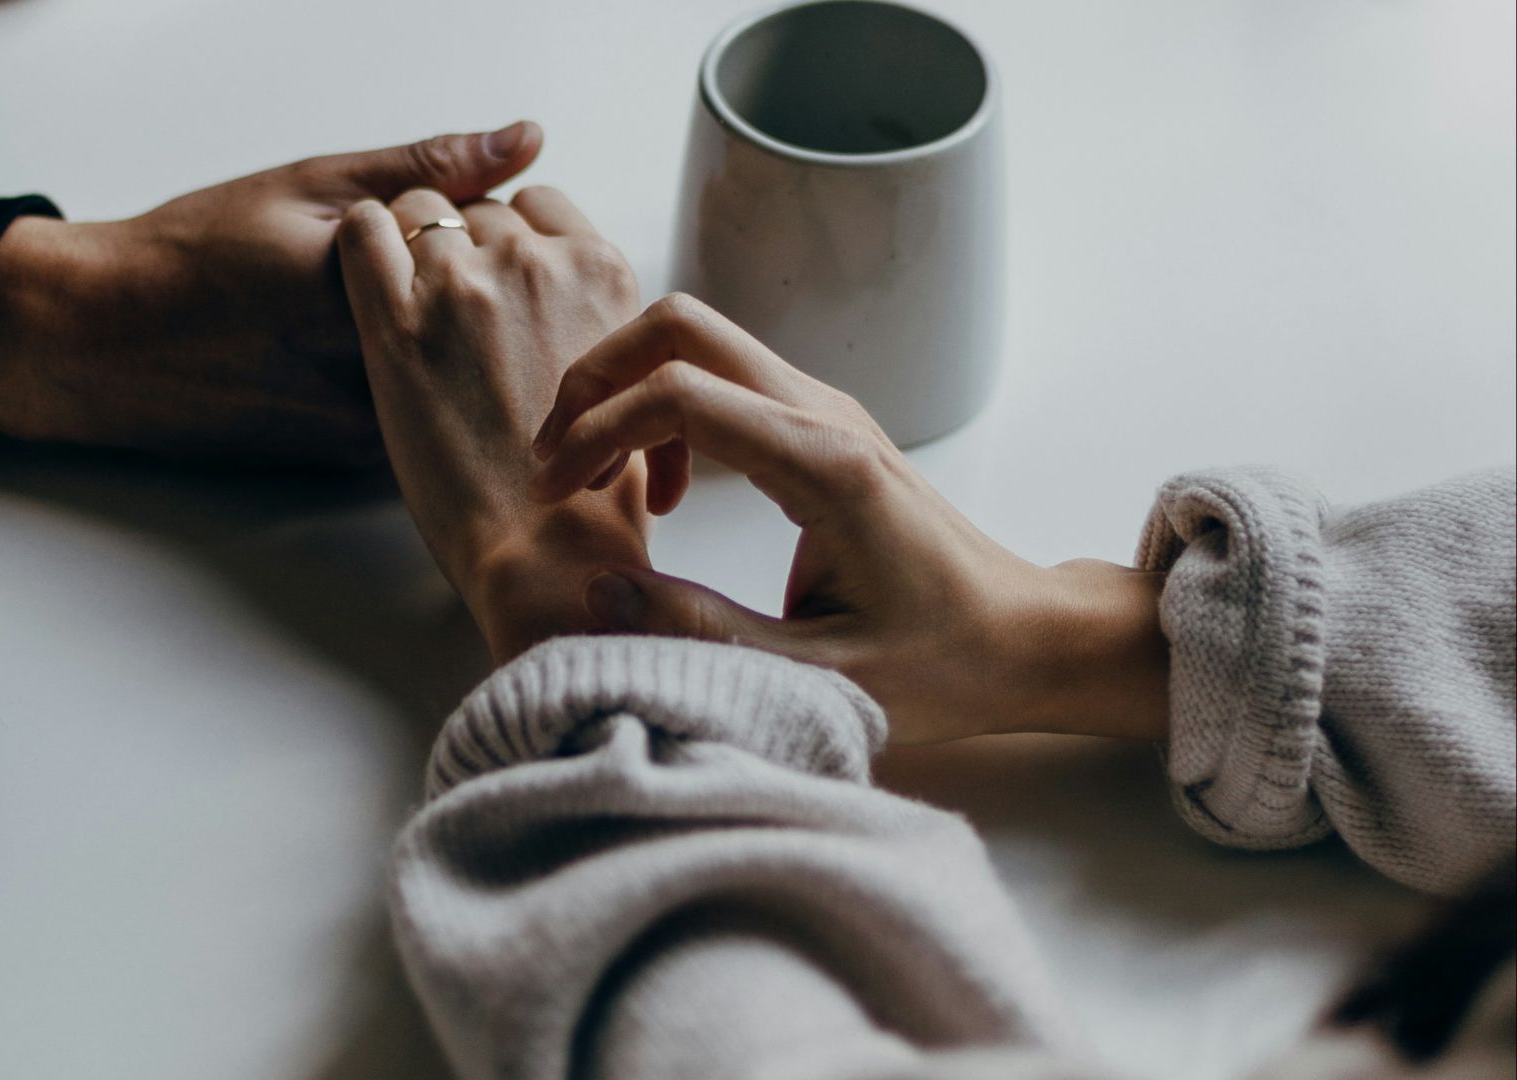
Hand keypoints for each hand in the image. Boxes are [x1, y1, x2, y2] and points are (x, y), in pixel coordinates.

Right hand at [0, 122, 543, 463]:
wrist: (106, 345)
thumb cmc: (196, 256)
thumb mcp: (310, 186)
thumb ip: (426, 168)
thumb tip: (525, 140)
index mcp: (370, 296)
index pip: (493, 258)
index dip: (477, 231)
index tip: (433, 218)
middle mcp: (376, 377)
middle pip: (486, 327)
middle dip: (473, 290)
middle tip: (401, 264)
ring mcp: (368, 428)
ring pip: (458, 378)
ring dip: (451, 343)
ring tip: (353, 312)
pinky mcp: (355, 460)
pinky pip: (422, 413)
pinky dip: (417, 381)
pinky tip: (348, 351)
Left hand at [336, 186, 649, 661]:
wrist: (545, 550)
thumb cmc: (591, 491)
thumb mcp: (628, 379)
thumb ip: (598, 320)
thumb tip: (571, 307)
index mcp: (601, 272)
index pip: (540, 204)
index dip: (510, 235)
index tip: (495, 276)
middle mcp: (537, 262)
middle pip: (479, 208)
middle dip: (460, 246)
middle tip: (447, 310)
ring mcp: (466, 283)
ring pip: (419, 209)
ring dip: (408, 246)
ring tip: (406, 306)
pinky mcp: (397, 320)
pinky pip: (362, 228)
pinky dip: (360, 242)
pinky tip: (364, 282)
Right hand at [528, 294, 1169, 743]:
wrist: (1025, 638)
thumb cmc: (943, 664)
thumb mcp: (817, 676)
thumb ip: (702, 633)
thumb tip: (597, 593)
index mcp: (824, 465)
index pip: (679, 393)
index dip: (595, 432)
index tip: (555, 494)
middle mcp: (824, 414)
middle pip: (682, 326)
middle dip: (597, 378)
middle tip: (558, 463)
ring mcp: (826, 410)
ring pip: (698, 341)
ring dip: (628, 392)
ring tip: (598, 481)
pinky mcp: (822, 426)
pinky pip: (723, 380)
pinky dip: (666, 412)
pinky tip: (665, 494)